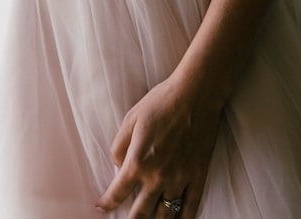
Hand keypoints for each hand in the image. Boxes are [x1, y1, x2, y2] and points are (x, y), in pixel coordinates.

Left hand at [95, 77, 221, 217]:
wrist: (196, 94)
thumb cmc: (161, 102)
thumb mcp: (130, 120)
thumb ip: (119, 148)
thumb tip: (117, 169)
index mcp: (138, 162)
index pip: (117, 193)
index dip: (107, 203)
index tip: (101, 207)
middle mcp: (158, 176)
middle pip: (141, 213)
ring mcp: (180, 178)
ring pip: (165, 214)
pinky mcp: (198, 176)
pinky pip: (191, 206)